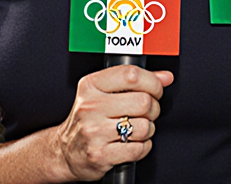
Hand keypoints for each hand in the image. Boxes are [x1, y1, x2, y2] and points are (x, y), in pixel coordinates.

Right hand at [52, 65, 173, 180]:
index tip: (156, 89)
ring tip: (137, 129)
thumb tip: (165, 77)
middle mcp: (90, 107)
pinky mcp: (100, 155)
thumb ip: (135, 82)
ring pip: (144, 127)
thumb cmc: (88, 120)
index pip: (131, 75)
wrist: (65, 152)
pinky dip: (142, 147)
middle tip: (146, 113)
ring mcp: (94, 132)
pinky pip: (138, 149)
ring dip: (148, 130)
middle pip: (143, 102)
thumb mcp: (104, 93)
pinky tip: (132, 143)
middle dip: (153, 109)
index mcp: (91, 86)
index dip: (152, 82)